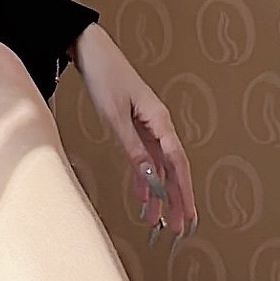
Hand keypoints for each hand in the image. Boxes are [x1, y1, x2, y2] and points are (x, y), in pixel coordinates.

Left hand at [70, 24, 197, 240]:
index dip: (183, 192)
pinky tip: (143, 198)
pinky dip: (144, 179)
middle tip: (180, 228)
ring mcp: (147, 128)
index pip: (177, 164)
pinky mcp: (134, 127)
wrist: (91, 51)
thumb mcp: (115, 116)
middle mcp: (158, 126)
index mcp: (160, 121)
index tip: (187, 215)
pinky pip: (144, 159)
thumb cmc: (105, 76)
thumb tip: (149, 178)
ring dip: (159, 194)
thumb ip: (132, 149)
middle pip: (173, 169)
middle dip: (177, 200)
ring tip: (158, 222)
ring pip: (159, 167)